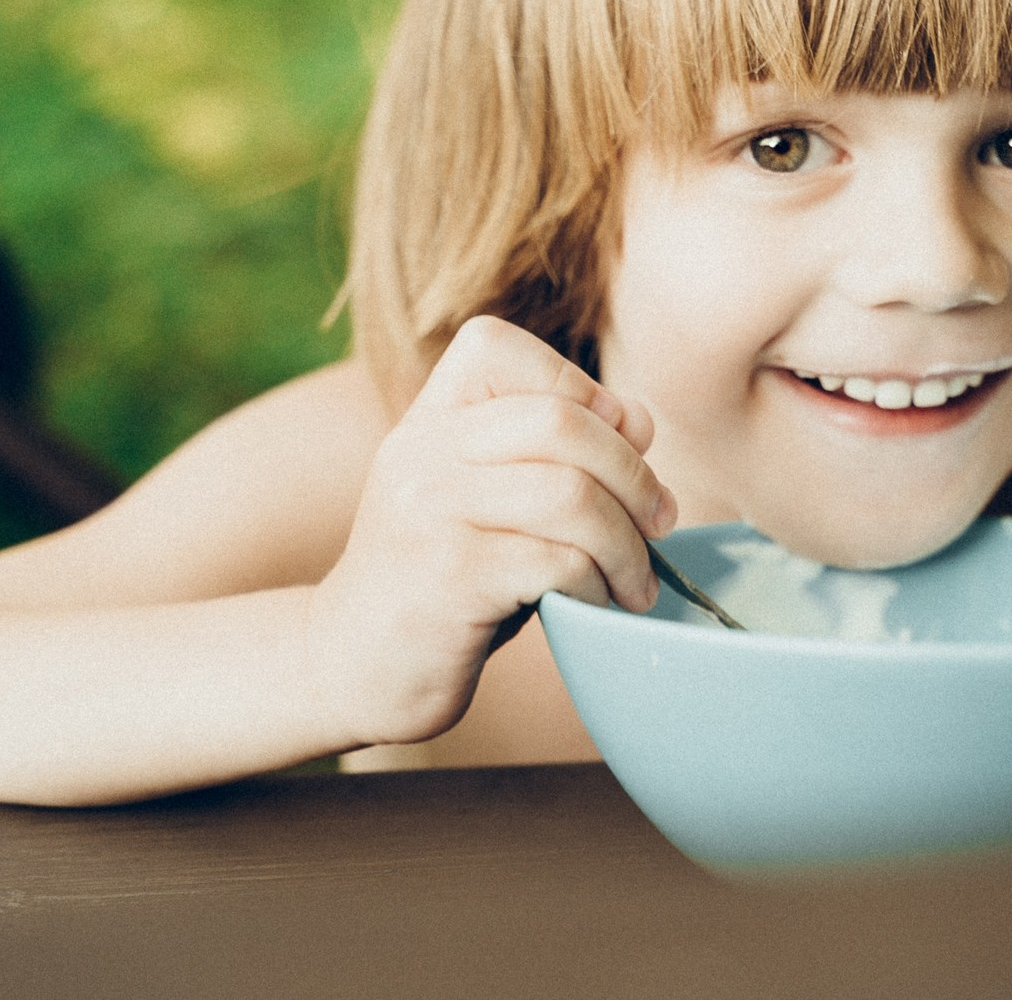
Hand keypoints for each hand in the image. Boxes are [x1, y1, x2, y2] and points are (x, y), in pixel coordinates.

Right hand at [302, 316, 675, 749]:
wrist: (353, 666)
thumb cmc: (444, 576)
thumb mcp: (490, 497)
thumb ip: (555, 452)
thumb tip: (638, 422)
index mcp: (426, 418)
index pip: (497, 346)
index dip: (575, 383)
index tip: (614, 442)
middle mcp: (420, 451)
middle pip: (558, 421)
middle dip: (632, 474)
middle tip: (659, 522)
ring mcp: (429, 512)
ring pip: (570, 494)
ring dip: (627, 544)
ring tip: (636, 582)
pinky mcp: (450, 579)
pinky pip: (558, 561)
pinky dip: (598, 584)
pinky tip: (598, 605)